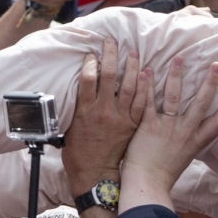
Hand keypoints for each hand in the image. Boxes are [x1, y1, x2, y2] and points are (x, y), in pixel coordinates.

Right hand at [62, 39, 147, 192]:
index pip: (88, 78)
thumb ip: (77, 108)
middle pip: (108, 76)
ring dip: (132, 67)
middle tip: (113, 42)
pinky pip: (142, 102)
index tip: (93, 53)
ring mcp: (120, 117)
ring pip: (129, 86)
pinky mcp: (133, 125)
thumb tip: (79, 91)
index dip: (91, 62)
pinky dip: (146, 87)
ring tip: (134, 53)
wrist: (95, 175)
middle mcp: (103, 111)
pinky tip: (147, 74)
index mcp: (85, 111)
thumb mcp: (70, 128)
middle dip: (111, 55)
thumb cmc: (79, 154)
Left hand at [121, 58, 217, 196]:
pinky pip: (149, 102)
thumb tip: (197, 132)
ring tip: (180, 57)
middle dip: (210, 83)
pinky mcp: (148, 126)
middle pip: (200, 103)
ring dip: (177, 75)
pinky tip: (148, 70)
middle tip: (217, 65)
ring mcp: (167, 128)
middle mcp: (184, 132)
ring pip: (174, 96)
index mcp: (196, 141)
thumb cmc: (164, 175)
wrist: (146, 184)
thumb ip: (191, 141)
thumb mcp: (185, 157)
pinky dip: (148, 86)